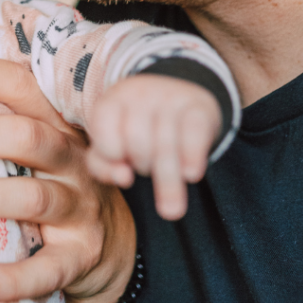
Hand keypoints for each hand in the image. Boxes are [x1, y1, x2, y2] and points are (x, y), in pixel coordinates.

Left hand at [0, 52, 136, 302]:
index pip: (18, 86)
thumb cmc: (48, 174)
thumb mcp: (31, 137)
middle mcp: (72, 157)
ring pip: (29, 198)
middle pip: (21, 137)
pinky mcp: (80, 256)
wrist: (110, 240)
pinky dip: (9, 277)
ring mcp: (79, 207)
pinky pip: (46, 270)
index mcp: (55, 119)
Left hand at [86, 74, 220, 219]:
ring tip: (171, 208)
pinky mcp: (199, 107)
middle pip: (138, 142)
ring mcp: (171, 98)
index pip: (105, 133)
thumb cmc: (139, 128)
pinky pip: (194, 134)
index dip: (112, 156)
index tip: (122, 161)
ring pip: (166, 144)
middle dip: (142, 166)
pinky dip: (191, 157)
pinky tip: (191, 175)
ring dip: (167, 181)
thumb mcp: (113, 140)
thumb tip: (124, 179)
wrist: (182, 97)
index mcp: (114, 98)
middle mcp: (142, 93)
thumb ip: (102, 164)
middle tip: (147, 169)